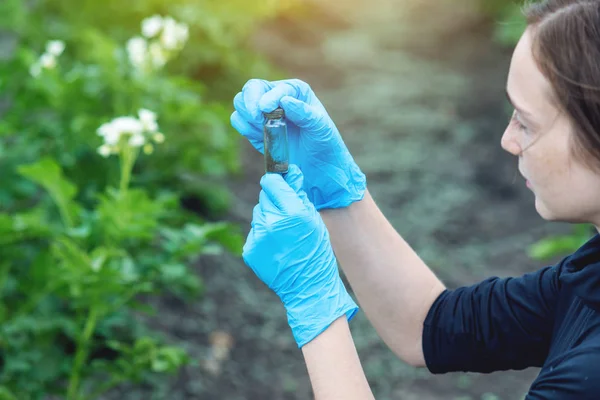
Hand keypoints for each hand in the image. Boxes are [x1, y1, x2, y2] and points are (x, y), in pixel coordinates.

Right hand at [231, 78, 365, 209]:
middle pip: (251, 89)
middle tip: (257, 119)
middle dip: (250, 102)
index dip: (266, 96)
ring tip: (262, 129)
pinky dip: (243, 127)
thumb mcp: (319, 126)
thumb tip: (285, 100)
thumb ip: (304, 112)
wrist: (319, 169)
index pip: (272, 87)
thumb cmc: (324, 144)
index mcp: (294, 91)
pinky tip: (258, 135)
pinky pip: (239, 121)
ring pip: (240, 103)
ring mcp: (264, 114)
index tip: (266, 109)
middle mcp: (277, 97)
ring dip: (247, 115)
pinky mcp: (255, 130)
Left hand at [243, 165, 357, 346]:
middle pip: (264, 197)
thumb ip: (299, 194)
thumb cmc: (316, 251)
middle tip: (288, 218)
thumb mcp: (314, 219)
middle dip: (275, 202)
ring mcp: (258, 238)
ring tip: (284, 236)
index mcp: (291, 213)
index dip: (276, 182)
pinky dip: (263, 236)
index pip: (271, 182)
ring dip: (268, 219)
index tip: (280, 185)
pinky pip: (254, 233)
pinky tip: (276, 248)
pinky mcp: (249, 250)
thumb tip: (289, 171)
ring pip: (258, 214)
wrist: (308, 286)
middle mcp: (272, 223)